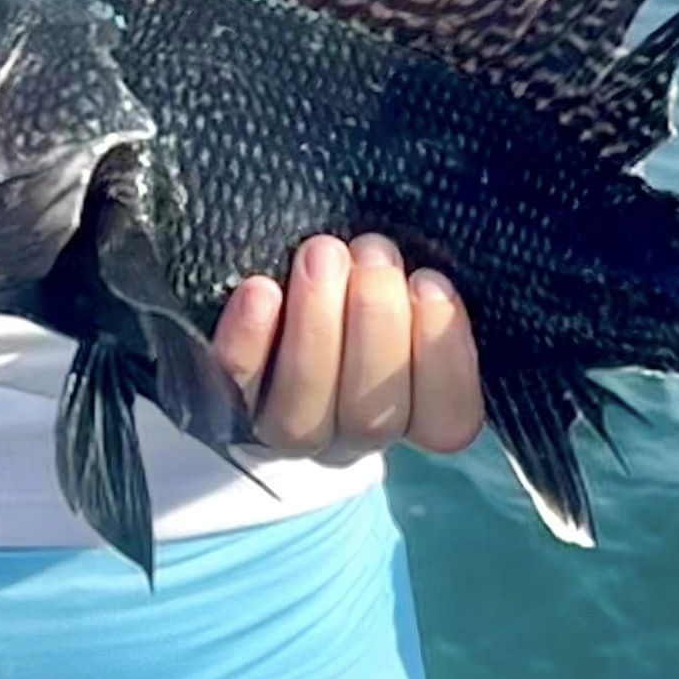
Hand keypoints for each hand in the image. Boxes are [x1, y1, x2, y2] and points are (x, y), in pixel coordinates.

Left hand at [213, 234, 483, 460]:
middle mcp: (352, 432)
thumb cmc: (362, 278)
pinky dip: (248, 342)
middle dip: (376, 323)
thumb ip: (424, 281)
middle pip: (372, 417)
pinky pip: (235, 388)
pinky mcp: (226, 405)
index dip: (446, 357)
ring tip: (322, 252)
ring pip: (303, 416)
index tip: (431, 282)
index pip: (448, 420)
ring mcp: (287, 427)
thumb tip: (452, 246)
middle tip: (373, 251)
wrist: (273, 306)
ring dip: (317, 329)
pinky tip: (259, 291)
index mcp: (414, 408)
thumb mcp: (405, 280)